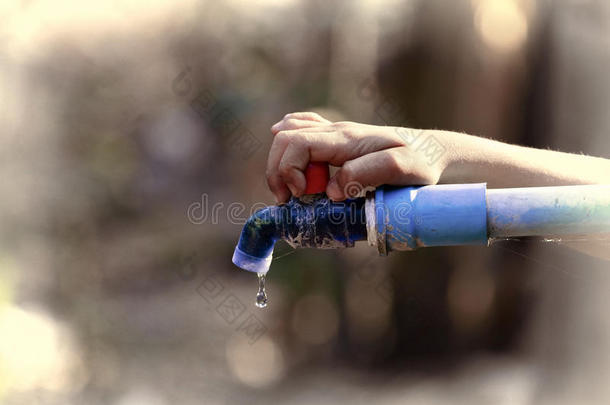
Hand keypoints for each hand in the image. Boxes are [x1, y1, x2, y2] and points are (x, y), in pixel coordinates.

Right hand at [266, 112, 447, 201]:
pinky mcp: (337, 140)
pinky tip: (293, 158)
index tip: (301, 197)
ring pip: (288, 135)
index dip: (288, 171)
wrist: (433, 151)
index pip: (296, 143)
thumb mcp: (402, 169)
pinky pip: (301, 129)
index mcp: (345, 139)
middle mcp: (335, 132)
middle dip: (277, 172)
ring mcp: (334, 133)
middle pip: (284, 140)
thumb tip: (331, 190)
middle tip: (290, 200)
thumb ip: (365, 174)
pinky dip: (288, 143)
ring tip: (295, 189)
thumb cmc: (422, 162)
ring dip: (281, 164)